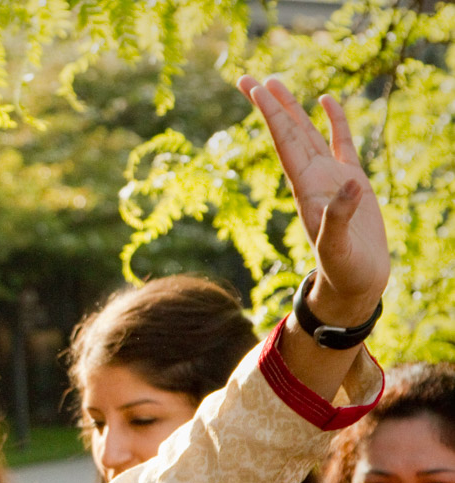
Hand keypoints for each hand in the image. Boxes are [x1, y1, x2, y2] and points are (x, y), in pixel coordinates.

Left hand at [236, 76, 388, 319]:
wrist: (355, 283)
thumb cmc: (343, 270)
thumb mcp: (337, 247)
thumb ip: (340, 216)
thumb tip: (352, 183)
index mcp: (305, 187)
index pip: (283, 141)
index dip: (269, 114)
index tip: (252, 89)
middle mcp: (313, 177)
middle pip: (287, 132)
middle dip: (269, 105)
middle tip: (248, 78)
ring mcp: (332, 177)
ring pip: (308, 132)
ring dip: (291, 109)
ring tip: (275, 82)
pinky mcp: (352, 181)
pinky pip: (341, 142)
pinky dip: (334, 120)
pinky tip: (325, 100)